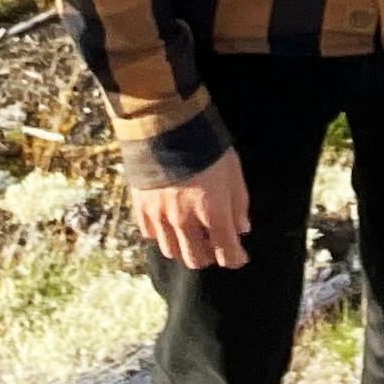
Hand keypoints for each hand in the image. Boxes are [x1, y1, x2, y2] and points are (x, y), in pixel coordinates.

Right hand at [131, 149, 250, 270]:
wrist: (166, 124)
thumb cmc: (206, 145)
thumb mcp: (233, 171)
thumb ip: (239, 204)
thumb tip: (242, 229)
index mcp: (213, 212)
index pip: (226, 253)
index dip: (236, 258)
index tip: (240, 256)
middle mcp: (185, 221)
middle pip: (196, 259)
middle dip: (209, 256)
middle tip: (214, 244)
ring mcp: (160, 216)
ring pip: (172, 251)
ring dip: (185, 248)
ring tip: (192, 233)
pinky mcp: (141, 208)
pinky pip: (151, 235)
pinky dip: (162, 234)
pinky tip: (170, 222)